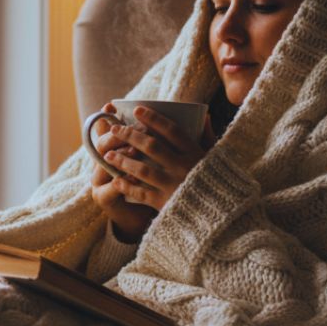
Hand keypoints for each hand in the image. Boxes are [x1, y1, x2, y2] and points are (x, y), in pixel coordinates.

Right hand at [88, 104, 156, 241]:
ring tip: (136, 150)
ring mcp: (98, 181)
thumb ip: (142, 138)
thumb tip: (156, 117)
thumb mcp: (140, 159)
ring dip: (121, 157)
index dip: (105, 118)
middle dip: (119, 137)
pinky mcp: (103, 198)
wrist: (135, 217)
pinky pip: (112, 188)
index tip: (114, 107)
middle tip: (139, 130)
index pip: (101, 129)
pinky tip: (134, 177)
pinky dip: (123, 182)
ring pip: (104, 165)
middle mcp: (98, 164)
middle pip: (101, 144)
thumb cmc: (143, 184)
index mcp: (106, 151)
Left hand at [100, 105, 215, 212]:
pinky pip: (141, 192)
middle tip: (114, 128)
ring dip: (122, 160)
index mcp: (196, 154)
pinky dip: (127, 185)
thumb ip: (207, 137)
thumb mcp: (216, 159)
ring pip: (143, 169)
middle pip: (152, 147)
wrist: (219, 215)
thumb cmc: (216, 182)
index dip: (153, 119)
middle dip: (130, 135)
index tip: (136, 110)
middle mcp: (184, 168)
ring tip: (107, 154)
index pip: (172, 131)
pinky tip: (116, 179)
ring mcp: (174, 186)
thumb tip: (204, 115)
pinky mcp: (166, 203)